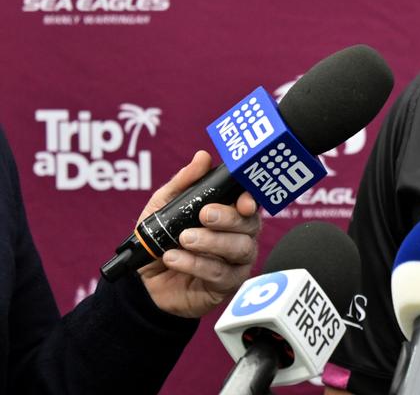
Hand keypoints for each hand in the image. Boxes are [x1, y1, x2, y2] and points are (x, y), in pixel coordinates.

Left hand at [136, 150, 260, 317]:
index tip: (242, 201)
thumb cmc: (161, 239)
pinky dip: (196, 264)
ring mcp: (237, 261)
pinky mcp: (228, 284)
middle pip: (250, 224)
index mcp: (230, 213)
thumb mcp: (163, 206)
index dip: (251, 200)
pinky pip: (221, 274)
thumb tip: (203, 157)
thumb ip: (183, 182)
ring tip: (183, 238)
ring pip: (239, 248)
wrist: (144, 282)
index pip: (251, 202)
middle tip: (203, 215)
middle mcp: (240, 235)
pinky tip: (174, 258)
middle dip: (228, 218)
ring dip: (211, 242)